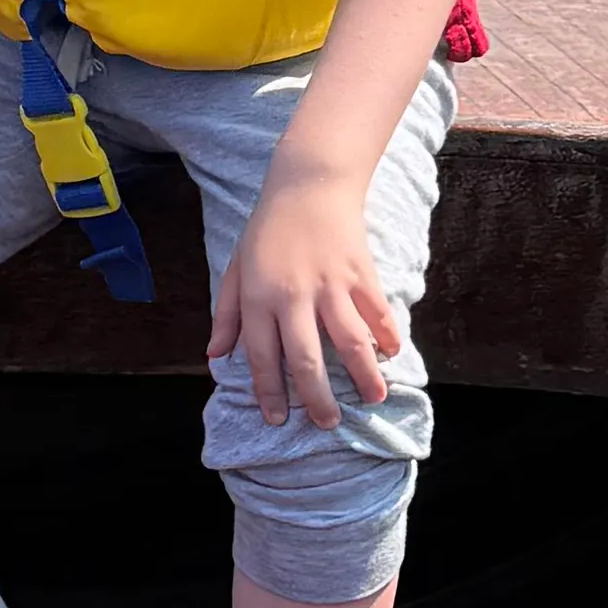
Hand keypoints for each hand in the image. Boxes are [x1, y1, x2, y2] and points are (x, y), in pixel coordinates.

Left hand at [206, 158, 398, 431]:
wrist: (309, 183)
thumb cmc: (267, 228)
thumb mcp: (235, 267)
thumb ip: (225, 314)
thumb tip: (216, 356)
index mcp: (259, 297)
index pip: (262, 357)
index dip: (269, 392)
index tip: (277, 419)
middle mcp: (294, 296)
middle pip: (307, 360)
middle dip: (318, 399)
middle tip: (328, 424)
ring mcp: (331, 284)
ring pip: (350, 341)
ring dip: (364, 375)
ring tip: (373, 399)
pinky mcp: (361, 272)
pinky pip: (377, 312)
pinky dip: (387, 335)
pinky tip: (391, 354)